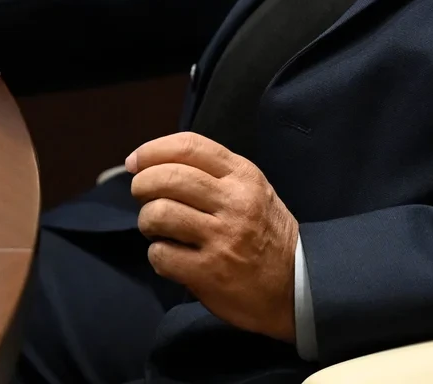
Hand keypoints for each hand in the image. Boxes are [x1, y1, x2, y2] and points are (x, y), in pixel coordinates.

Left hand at [128, 132, 298, 341]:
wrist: (297, 286)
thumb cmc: (267, 234)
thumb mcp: (253, 190)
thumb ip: (214, 174)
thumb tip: (156, 165)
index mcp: (243, 176)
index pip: (189, 146)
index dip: (152, 150)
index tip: (135, 162)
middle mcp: (234, 202)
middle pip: (167, 177)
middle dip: (142, 185)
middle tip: (142, 196)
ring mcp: (222, 238)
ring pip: (159, 213)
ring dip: (147, 221)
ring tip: (157, 229)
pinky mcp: (210, 272)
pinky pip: (161, 255)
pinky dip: (157, 255)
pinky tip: (170, 256)